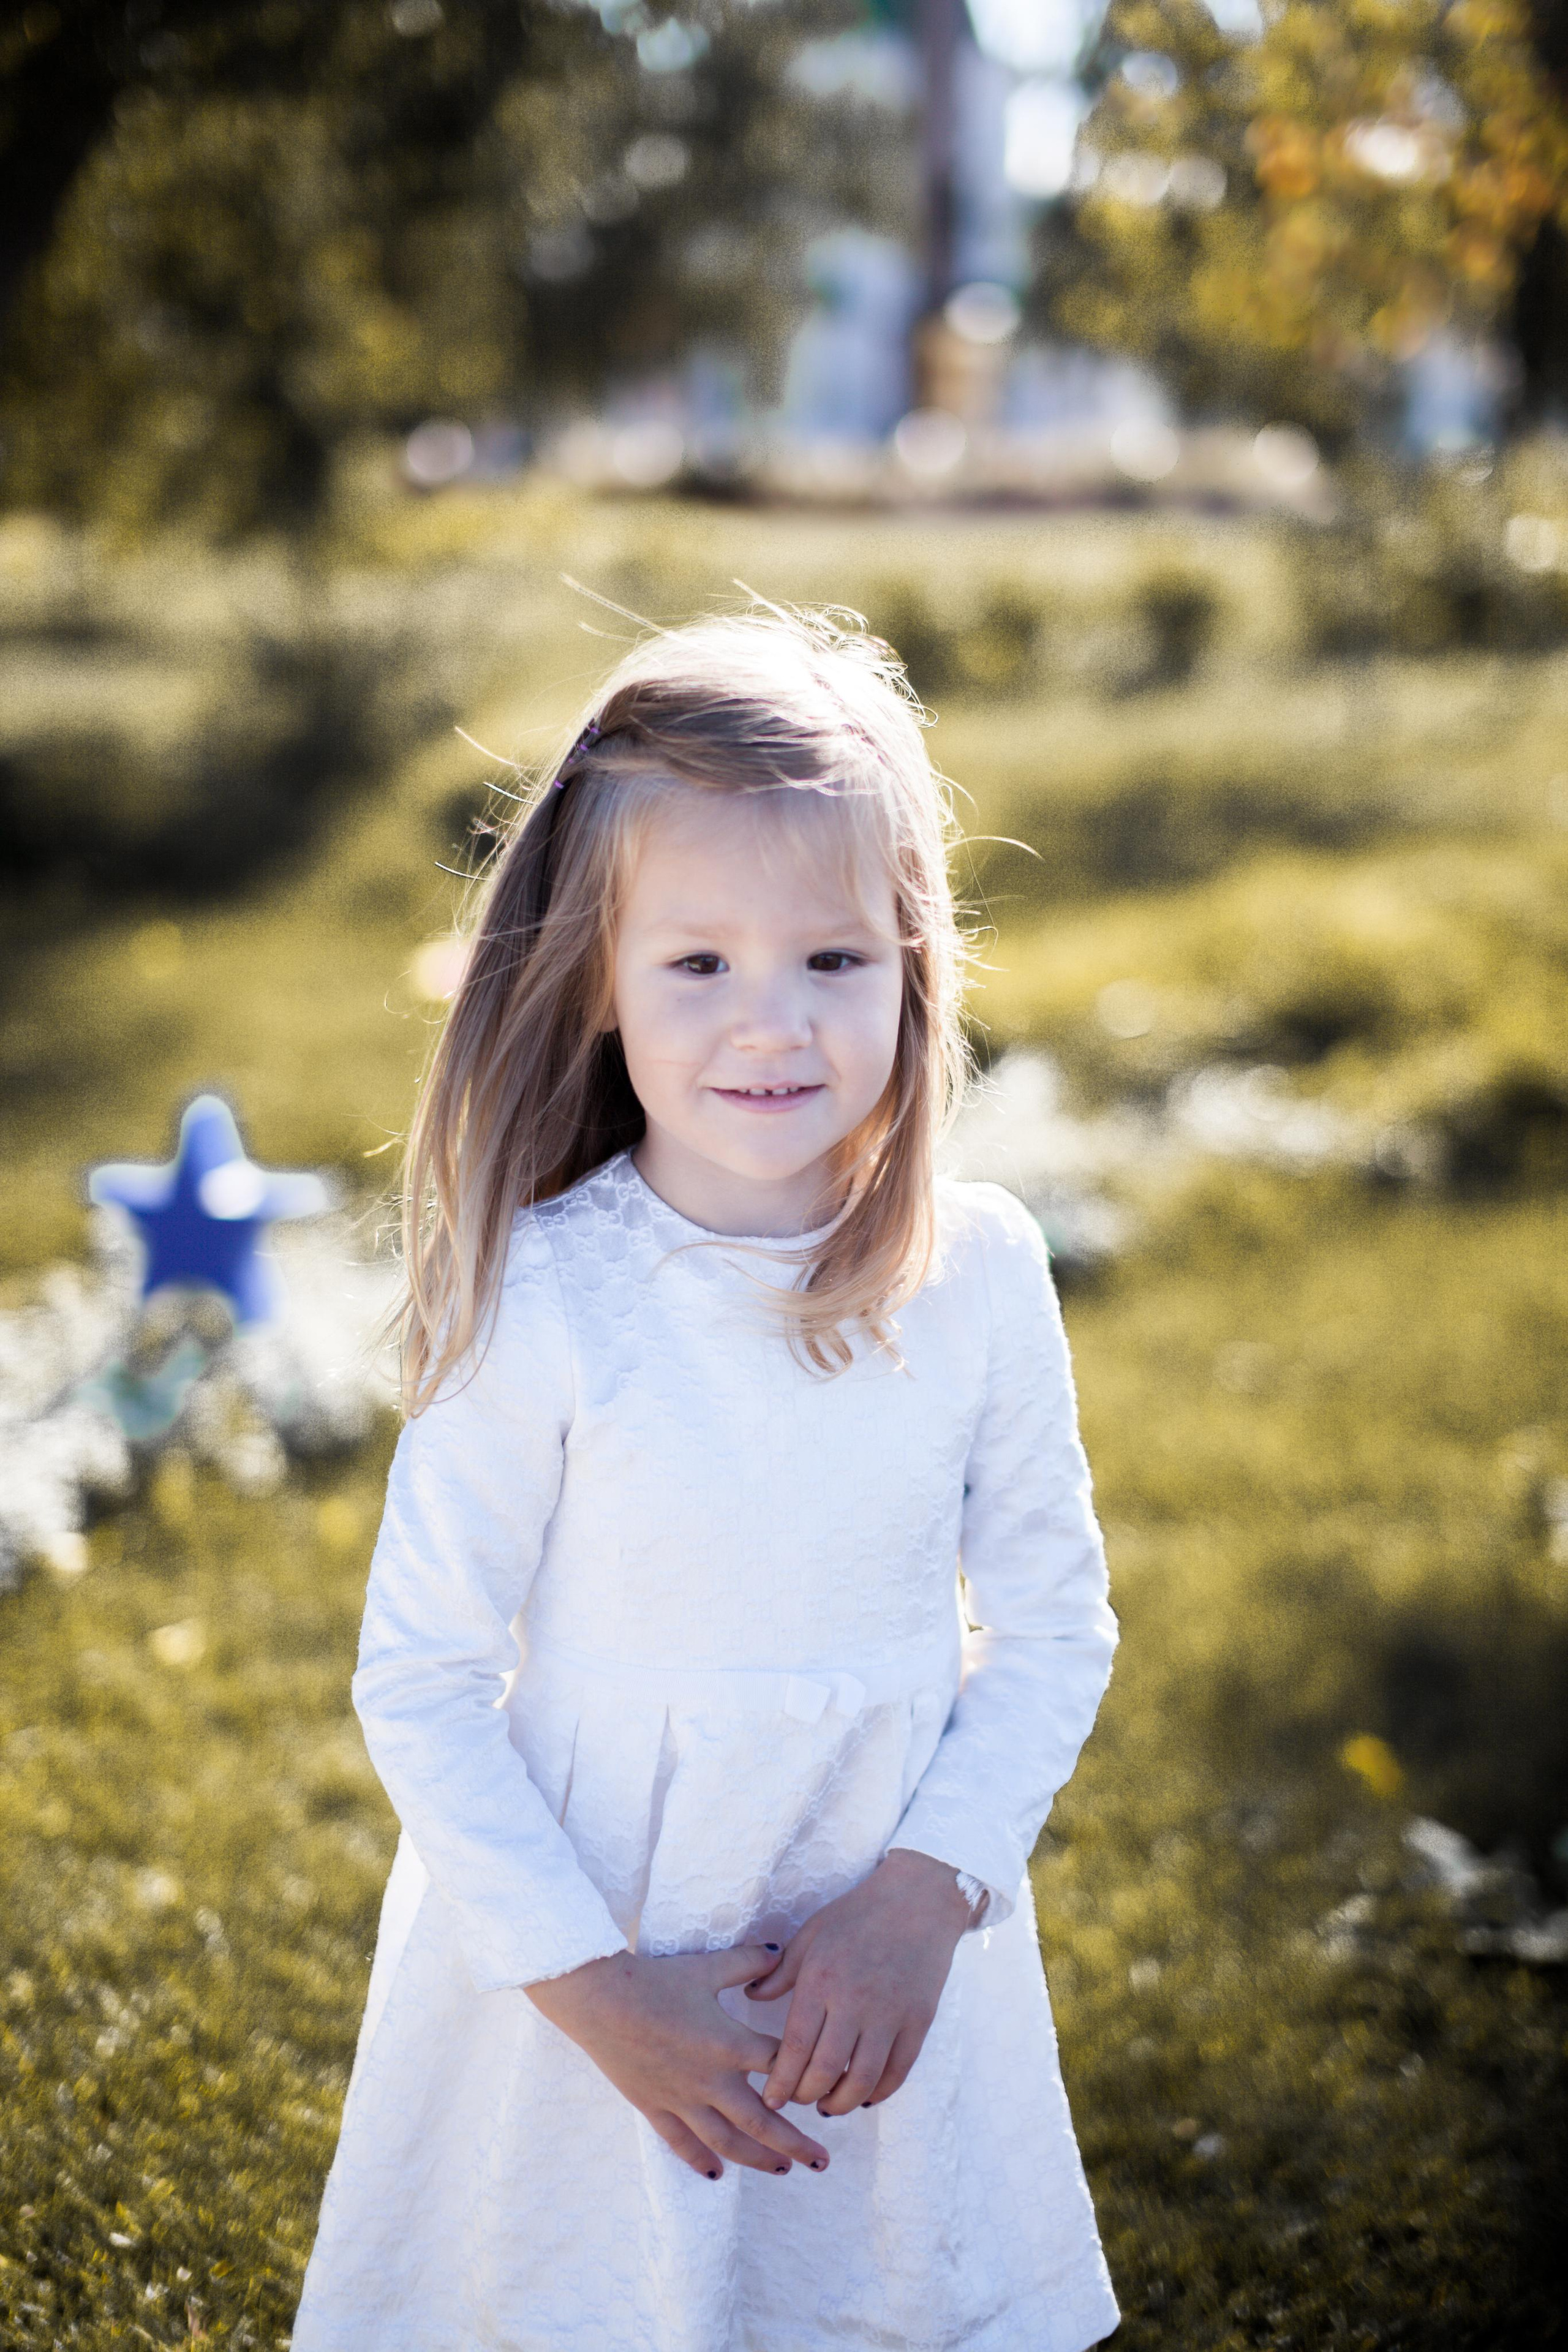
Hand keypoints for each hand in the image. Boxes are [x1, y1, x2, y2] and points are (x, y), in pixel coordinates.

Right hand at [525, 1943, 830, 2181]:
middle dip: (795, 2143)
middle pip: (763, 2121)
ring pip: (727, 2142)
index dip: (807, 2074)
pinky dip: (700, 2161)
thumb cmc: (656, 1980)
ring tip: (784, 2170)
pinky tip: (717, 2175)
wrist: (601, 2000)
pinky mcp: (655, 2107)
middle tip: (822, 2162)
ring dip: (758, 2159)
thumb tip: (779, 1950)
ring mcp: (682, 2099)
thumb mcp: (707, 1967)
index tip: (828, 2087)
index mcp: (729, 2044)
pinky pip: (682, 2143)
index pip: (780, 2066)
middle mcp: (711, 2080)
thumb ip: (746, 1963)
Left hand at [747, 1849, 972, 2117]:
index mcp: (821, 1979)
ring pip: (862, 2079)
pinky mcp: (918, 2020)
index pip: (794, 2047)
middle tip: (796, 2100)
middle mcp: (854, 2000)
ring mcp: (890, 2013)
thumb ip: (780, 1972)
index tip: (769, 2099)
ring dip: (841, 2102)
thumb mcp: (811, 1935)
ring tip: (827, 2104)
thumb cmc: (857, 1915)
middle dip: (805, 2096)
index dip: (780, 2081)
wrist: (918, 1900)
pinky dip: (878, 2092)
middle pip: (825, 2070)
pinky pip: (897, 2071)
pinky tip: (863, 2095)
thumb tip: (751, 1996)